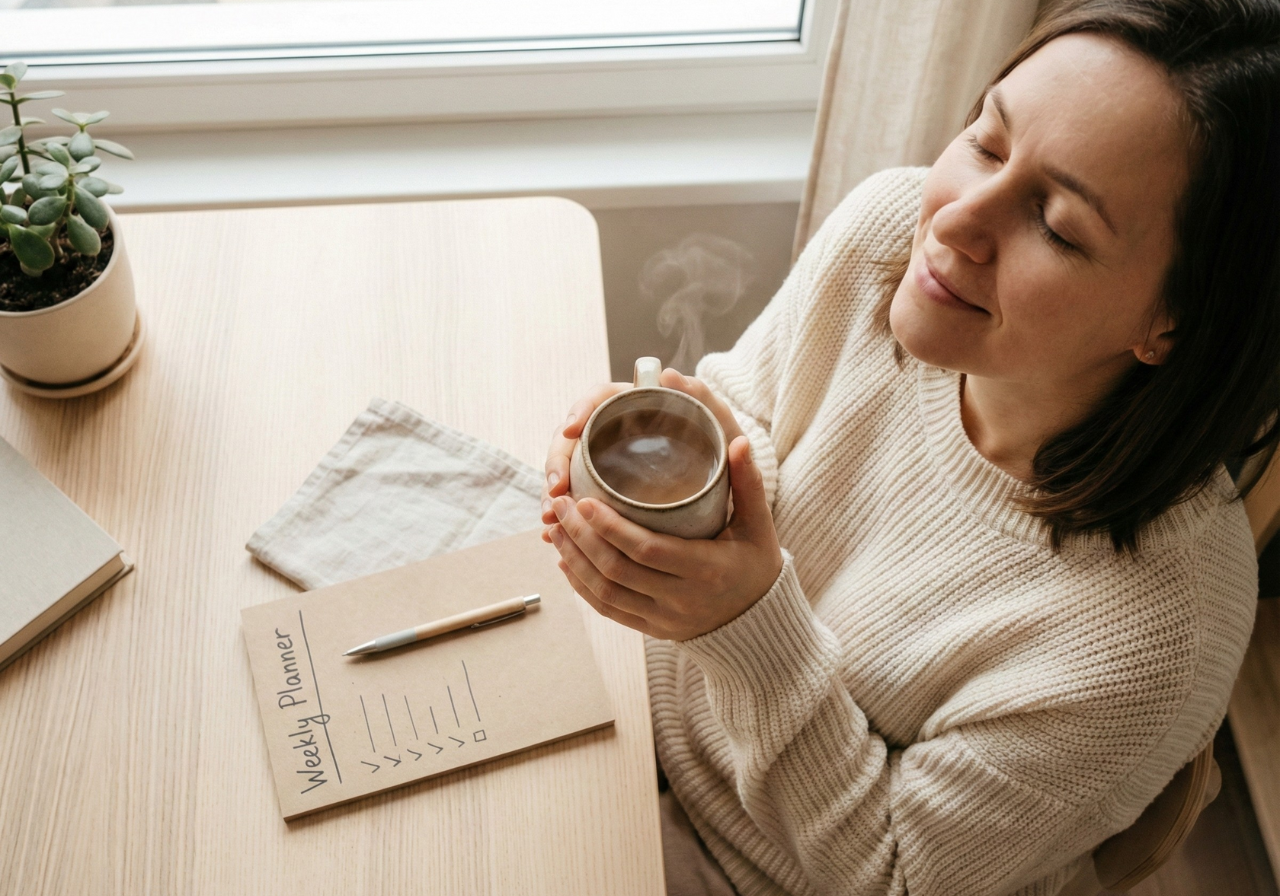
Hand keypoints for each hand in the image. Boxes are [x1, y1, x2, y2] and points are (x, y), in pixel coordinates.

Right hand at [540, 369, 745, 534]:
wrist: (729, 489)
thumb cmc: (721, 451)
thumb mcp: (718, 424)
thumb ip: (702, 396)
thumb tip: (670, 375)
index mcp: (632, 407)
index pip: (596, 400)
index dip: (579, 411)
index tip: (571, 428)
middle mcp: (612, 433)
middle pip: (571, 440)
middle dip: (556, 464)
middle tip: (557, 490)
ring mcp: (604, 464)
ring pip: (567, 473)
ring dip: (554, 495)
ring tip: (551, 519)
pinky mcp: (603, 492)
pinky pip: (575, 501)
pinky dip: (564, 519)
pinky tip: (554, 536)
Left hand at [546, 433, 782, 641]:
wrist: (759, 621)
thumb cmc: (756, 563)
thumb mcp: (758, 524)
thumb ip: (748, 483)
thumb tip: (740, 440)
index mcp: (707, 570)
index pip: (648, 550)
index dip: (612, 527)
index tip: (585, 500)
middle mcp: (682, 600)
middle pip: (618, 570)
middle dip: (582, 536)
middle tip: (561, 504)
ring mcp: (664, 619)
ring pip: (606, 592)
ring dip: (575, 560)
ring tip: (555, 528)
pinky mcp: (651, 629)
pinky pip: (608, 610)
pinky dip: (582, 586)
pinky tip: (565, 562)